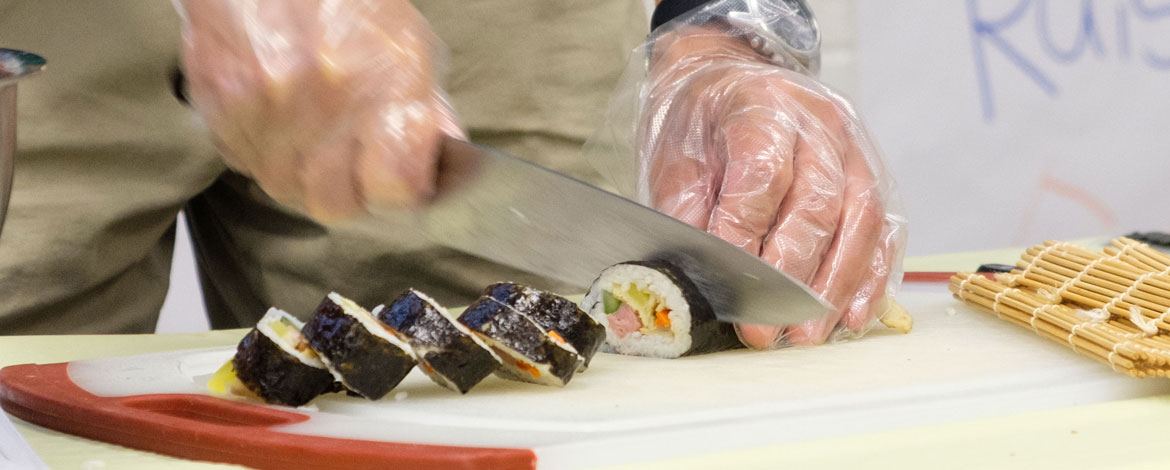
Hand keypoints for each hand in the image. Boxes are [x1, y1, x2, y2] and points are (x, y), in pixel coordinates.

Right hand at [179, 0, 460, 221]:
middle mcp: (324, 106)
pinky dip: (263, 151)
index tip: (400, 182)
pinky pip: (244, 162)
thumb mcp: (410, 46)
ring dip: (302, 174)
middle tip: (353, 165)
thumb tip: (443, 170)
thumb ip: (428, 114)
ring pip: (284, 188)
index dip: (399, 192)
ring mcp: (265, 110)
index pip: (394, 190)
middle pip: (334, 205)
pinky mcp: (220, 106)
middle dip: (348, 192)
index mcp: (383, 88)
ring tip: (313, 135)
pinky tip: (278, 117)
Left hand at [642, 26, 903, 346]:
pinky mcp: (875, 177)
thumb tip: (696, 273)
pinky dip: (871, 279)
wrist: (734, 79)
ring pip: (860, 222)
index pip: (763, 176)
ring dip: (835, 287)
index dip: (746, 234)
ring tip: (807, 335)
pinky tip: (852, 317)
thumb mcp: (675, 156)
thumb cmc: (703, 124)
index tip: (728, 283)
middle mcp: (820, 124)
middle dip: (790, 275)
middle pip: (818, 204)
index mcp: (763, 105)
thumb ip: (685, 210)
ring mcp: (857, 150)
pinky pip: (884, 232)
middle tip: (764, 327)